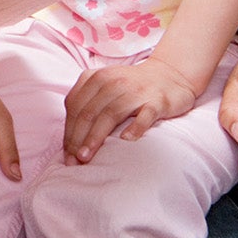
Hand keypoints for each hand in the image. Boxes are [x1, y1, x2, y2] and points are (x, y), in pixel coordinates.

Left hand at [63, 58, 199, 163]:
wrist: (170, 76)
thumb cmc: (132, 87)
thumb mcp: (104, 86)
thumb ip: (87, 102)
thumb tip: (70, 135)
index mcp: (96, 78)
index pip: (74, 106)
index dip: (68, 131)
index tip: (66, 154)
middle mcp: (113, 82)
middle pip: (89, 112)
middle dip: (77, 139)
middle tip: (74, 161)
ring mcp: (135, 91)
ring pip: (110, 114)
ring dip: (95, 137)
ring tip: (86, 156)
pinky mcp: (157, 101)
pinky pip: (145, 115)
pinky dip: (135, 127)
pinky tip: (126, 140)